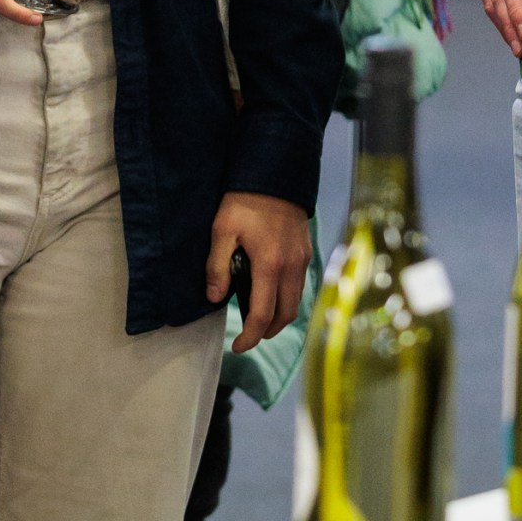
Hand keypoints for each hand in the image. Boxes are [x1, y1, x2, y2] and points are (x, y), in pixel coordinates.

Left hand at [207, 191, 311, 350]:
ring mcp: (302, 260)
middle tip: (248, 336)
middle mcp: (291, 267)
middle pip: (285, 315)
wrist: (275, 173)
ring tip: (258, 318)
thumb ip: (217, 266)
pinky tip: (270, 294)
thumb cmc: (244, 201)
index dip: (249, 336)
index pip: (262, 315)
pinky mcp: (305, 252)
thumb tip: (216, 298)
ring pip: (296, 302)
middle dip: (267, 332)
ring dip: (278, 317)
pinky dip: (286, 299)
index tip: (237, 346)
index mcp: (269, 265)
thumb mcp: (221, 230)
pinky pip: (299, 286)